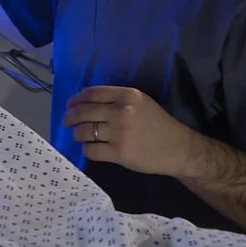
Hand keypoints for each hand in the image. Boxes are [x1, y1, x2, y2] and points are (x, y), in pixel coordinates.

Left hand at [62, 86, 198, 176]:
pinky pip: (91, 150)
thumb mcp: (141, 102)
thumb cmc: (158, 124)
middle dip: (70, 117)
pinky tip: (91, 148)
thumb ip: (117, 99)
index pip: (91, 93)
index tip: (70, 105)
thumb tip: (86, 102)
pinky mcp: (119, 153)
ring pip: (83, 131)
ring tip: (80, 136)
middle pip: (83, 112)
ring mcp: (119, 133)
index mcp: (127, 95)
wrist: (178, 148)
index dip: (76, 99)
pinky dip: (86, 149)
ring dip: (77, 134)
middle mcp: (122, 111)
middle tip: (67, 121)